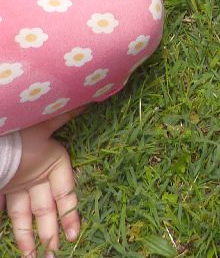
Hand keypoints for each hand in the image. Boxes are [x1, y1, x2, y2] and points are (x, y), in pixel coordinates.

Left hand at [0, 112, 79, 257]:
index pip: (65, 193)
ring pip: (26, 216)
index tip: (73, 233)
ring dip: (31, 237)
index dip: (70, 213)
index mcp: (52, 162)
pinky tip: (18, 245)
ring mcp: (18, 185)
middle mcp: (37, 177)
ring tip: (35, 257)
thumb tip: (90, 98)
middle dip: (51, 231)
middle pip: (47, 209)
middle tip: (54, 251)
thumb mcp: (43, 125)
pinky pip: (8, 214)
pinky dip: (12, 229)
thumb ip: (65, 115)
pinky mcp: (2, 191)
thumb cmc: (18, 136)